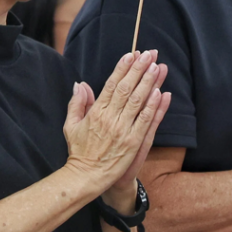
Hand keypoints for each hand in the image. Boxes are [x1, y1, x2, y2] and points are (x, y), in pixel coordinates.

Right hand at [63, 51, 168, 192]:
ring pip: (138, 101)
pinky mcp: (133, 142)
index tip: (132, 54)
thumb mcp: (71, 125)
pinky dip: (153, 106)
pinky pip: (145, 121)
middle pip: (127, 88)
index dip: (123, 68)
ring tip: (157, 67)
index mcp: (96, 112)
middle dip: (139, 69)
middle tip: (149, 54)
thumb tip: (80, 84)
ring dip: (148, 82)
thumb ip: (77, 103)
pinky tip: (160, 92)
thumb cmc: (79, 151)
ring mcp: (123, 130)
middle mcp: (110, 118)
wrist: (86, 177)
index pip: (111, 85)